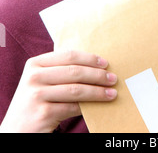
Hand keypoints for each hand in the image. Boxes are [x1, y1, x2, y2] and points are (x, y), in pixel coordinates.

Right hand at [0, 50, 116, 132]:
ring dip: (98, 91)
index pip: (68, 55)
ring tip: (112, 93)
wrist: (15, 130)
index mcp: (35, 64)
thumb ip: (60, 71)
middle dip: (97, 75)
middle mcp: (34, 77)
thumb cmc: (34, 102)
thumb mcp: (41, 81)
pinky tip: (98, 106)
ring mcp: (37, 95)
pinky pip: (72, 108)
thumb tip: (95, 66)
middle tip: (113, 78)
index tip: (105, 63)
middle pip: (74, 72)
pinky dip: (88, 106)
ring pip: (76, 90)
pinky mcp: (43, 114)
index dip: (89, 58)